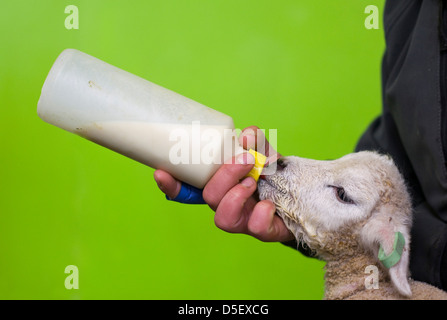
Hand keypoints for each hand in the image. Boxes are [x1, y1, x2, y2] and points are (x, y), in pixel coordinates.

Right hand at [154, 126, 293, 241]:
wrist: (302, 194)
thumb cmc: (273, 173)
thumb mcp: (264, 152)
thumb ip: (255, 141)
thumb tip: (246, 135)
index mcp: (220, 184)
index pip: (187, 189)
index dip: (171, 184)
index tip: (161, 172)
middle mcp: (225, 204)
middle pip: (209, 197)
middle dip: (224, 176)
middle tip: (245, 160)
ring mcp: (243, 220)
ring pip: (222, 219)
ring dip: (235, 196)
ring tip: (253, 182)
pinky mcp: (263, 231)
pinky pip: (255, 229)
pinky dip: (260, 213)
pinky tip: (268, 203)